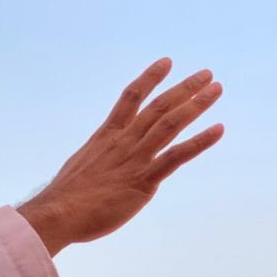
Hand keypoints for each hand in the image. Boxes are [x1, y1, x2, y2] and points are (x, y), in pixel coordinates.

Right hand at [20, 58, 223, 255]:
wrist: (58, 214)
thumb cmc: (64, 198)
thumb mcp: (80, 166)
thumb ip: (98, 159)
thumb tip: (101, 162)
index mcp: (105, 137)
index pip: (130, 98)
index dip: (150, 78)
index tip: (166, 62)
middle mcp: (122, 142)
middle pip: (158, 107)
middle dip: (184, 88)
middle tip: (206, 74)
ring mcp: (134, 160)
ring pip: (170, 124)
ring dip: (196, 104)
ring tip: (216, 89)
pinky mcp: (142, 181)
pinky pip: (176, 156)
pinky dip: (199, 142)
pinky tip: (218, 129)